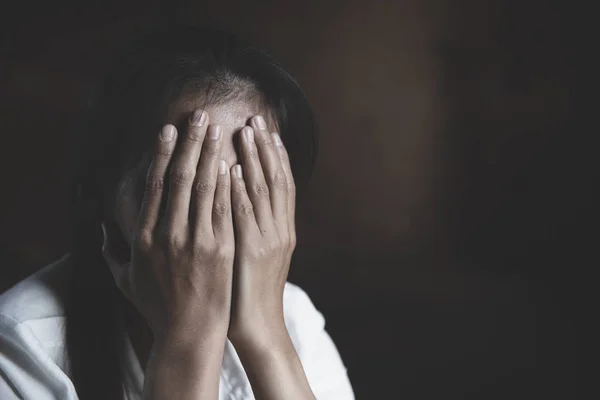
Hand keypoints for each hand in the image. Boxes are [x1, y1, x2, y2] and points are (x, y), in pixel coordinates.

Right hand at [101, 109, 234, 340]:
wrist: (188, 333)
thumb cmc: (157, 306)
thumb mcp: (125, 279)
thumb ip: (111, 251)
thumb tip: (101, 228)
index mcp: (144, 237)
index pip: (155, 185)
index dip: (162, 154)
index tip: (168, 129)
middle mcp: (168, 235)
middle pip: (180, 178)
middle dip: (190, 143)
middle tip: (199, 115)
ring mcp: (196, 241)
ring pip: (204, 188)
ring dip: (211, 155)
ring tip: (220, 129)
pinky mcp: (220, 250)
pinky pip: (224, 209)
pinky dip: (227, 184)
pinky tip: (232, 162)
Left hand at [228, 115, 296, 346]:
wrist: (259, 326)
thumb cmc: (253, 292)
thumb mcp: (262, 256)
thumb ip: (257, 228)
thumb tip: (244, 200)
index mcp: (283, 229)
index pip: (283, 184)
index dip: (276, 155)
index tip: (267, 130)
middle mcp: (280, 229)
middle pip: (278, 179)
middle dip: (267, 147)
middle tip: (258, 118)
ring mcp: (268, 239)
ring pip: (265, 190)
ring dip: (256, 159)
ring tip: (247, 130)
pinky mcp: (251, 251)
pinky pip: (246, 214)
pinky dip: (242, 189)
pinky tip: (234, 168)